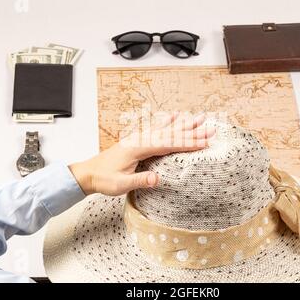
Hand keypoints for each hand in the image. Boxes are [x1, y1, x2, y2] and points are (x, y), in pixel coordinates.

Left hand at [69, 113, 214, 195]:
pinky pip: (156, 128)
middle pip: (171, 133)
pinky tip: (175, 115)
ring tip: (200, 117)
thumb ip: (139, 180)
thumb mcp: (120, 184)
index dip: (187, 143)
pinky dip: (168, 121)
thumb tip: (157, 179)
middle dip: (192, 132)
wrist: (88, 173)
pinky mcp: (138, 140)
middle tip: (211, 129)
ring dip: (184, 124)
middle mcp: (141, 139)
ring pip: (166, 128)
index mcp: (138, 148)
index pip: (168, 144)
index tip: (204, 143)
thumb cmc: (104, 179)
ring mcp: (140, 137)